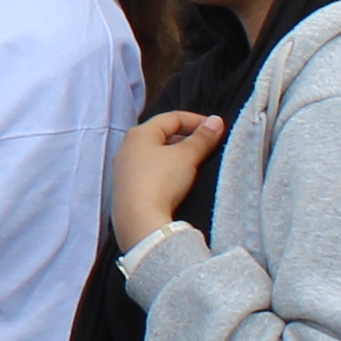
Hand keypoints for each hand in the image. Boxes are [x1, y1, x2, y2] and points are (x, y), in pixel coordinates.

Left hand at [109, 110, 223, 250]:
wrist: (139, 223)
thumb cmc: (161, 182)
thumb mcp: (187, 156)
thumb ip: (203, 138)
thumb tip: (215, 121)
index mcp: (139, 133)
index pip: (172, 117)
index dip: (197, 120)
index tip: (216, 129)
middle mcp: (126, 148)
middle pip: (162, 135)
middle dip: (187, 138)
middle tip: (208, 146)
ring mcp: (123, 170)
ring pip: (155, 155)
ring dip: (176, 155)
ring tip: (196, 163)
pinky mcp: (125, 190)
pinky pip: (149, 173)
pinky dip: (166, 171)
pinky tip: (177, 182)